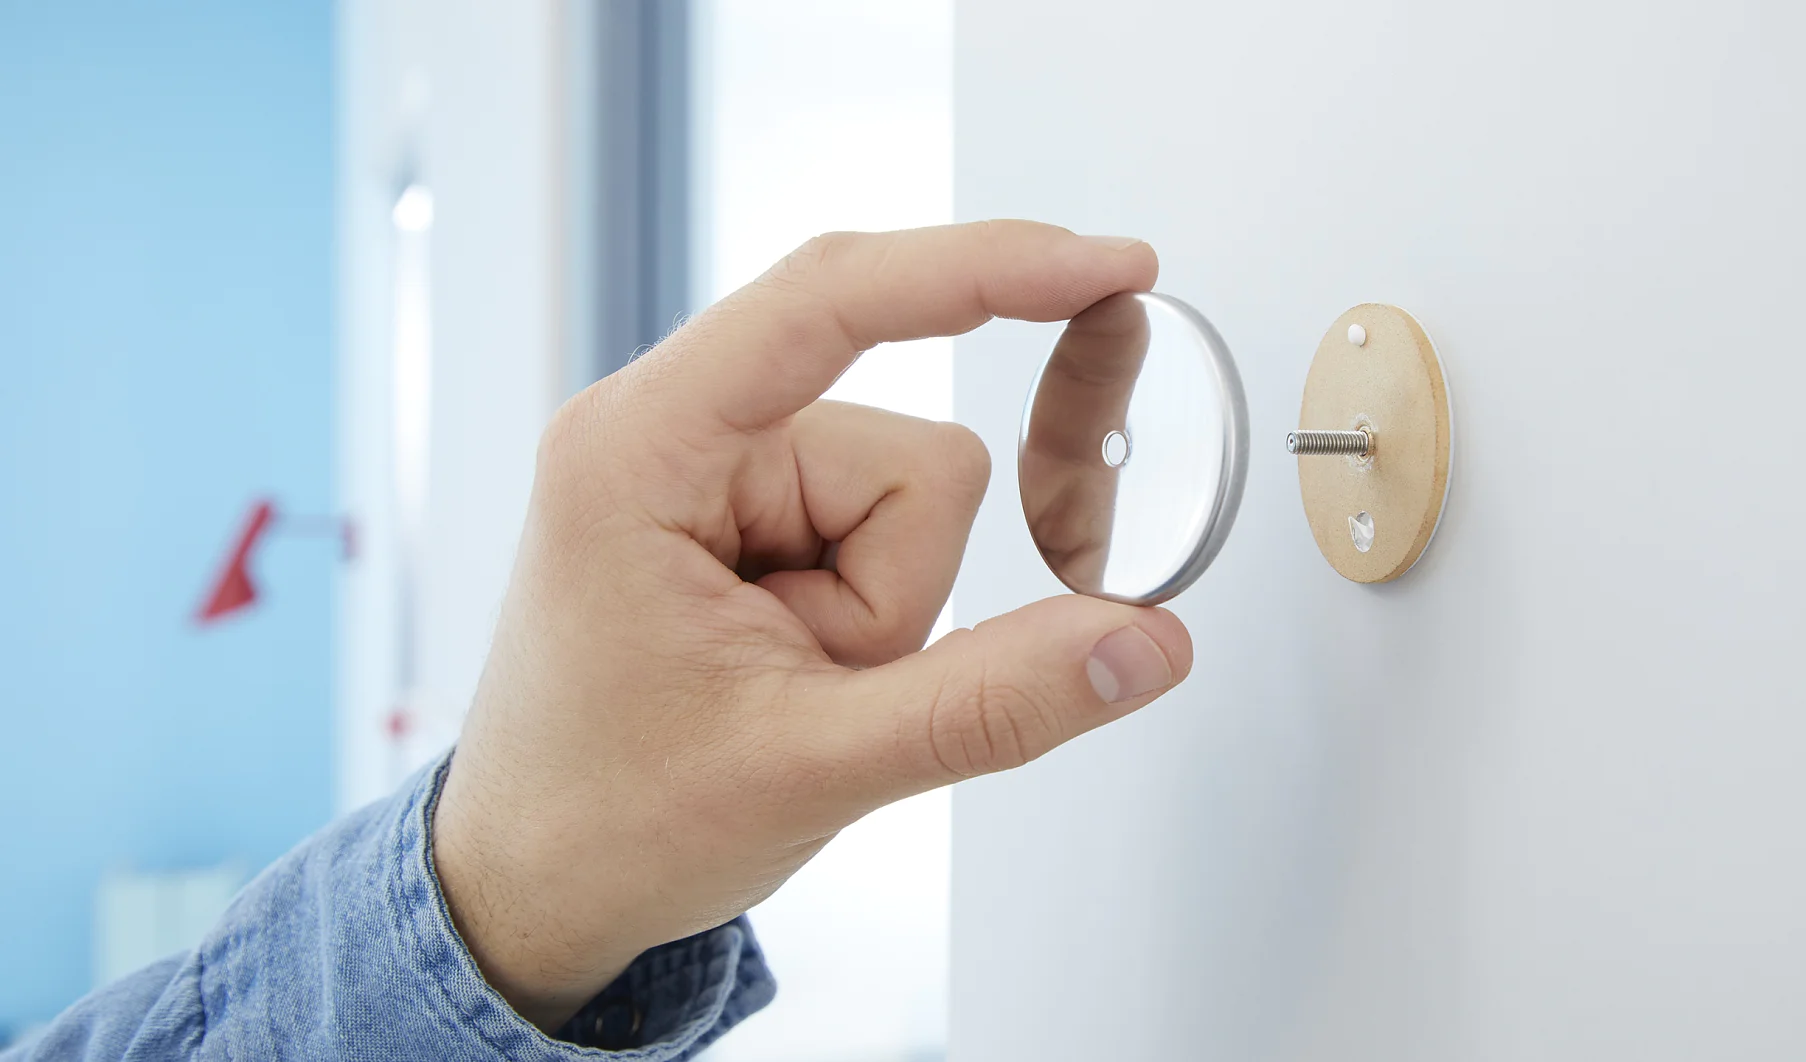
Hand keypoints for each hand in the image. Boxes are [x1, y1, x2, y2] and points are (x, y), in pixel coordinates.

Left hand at [431, 221, 1194, 1029]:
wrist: (532, 882)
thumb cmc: (605, 818)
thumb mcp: (810, 766)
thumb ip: (990, 704)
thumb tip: (1143, 644)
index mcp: (640, 449)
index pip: (830, 301)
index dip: (982, 269)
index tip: (1106, 264)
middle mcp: (673, 431)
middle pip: (913, 455)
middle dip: (899, 589)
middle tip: (808, 680)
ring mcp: (713, 473)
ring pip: (913, 503)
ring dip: (882, 611)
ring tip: (786, 680)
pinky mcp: (746, 513)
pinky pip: (884, 534)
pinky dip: (870, 610)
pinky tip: (791, 666)